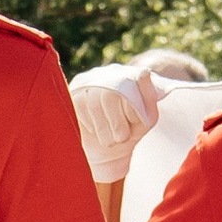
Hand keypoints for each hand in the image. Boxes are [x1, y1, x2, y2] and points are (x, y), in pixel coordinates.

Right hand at [68, 64, 161, 186]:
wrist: (108, 150)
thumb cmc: (131, 131)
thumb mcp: (147, 117)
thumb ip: (149, 95)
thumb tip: (144, 71)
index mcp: (128, 74)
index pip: (130, 85)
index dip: (132, 111)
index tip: (135, 124)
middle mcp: (107, 73)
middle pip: (109, 95)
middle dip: (116, 122)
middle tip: (121, 138)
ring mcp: (88, 81)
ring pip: (93, 103)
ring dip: (103, 127)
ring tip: (109, 140)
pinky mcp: (72, 94)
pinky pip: (79, 108)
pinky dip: (90, 124)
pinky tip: (95, 130)